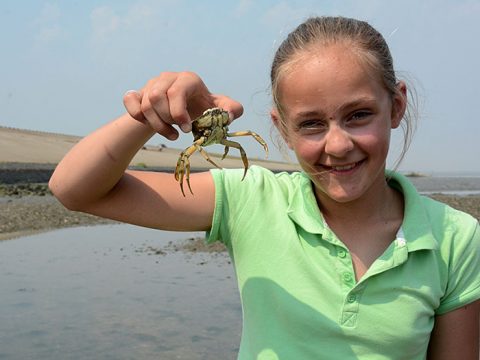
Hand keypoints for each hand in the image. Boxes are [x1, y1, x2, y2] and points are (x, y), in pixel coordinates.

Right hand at [123, 71, 242, 139]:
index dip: (179, 113)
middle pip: (156, 98)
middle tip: (178, 132)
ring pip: (145, 104)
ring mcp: (151, 84)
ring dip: (156, 125)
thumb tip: (231, 115)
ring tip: (170, 134)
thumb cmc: (202, 108)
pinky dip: (138, 116)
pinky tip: (149, 124)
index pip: (176, 92)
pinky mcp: (138, 92)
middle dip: (167, 120)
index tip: (187, 130)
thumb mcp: (218, 109)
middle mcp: (168, 78)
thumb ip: (232, 109)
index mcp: (188, 79)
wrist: (182, 110)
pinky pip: (130, 102)